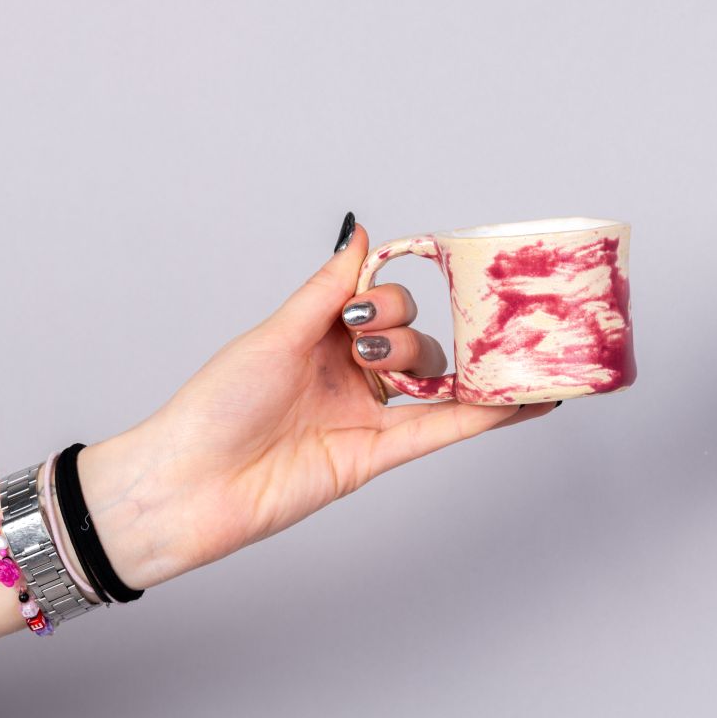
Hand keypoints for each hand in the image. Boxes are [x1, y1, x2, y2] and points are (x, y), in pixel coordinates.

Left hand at [76, 216, 557, 590]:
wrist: (188, 484)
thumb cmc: (215, 404)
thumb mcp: (275, 334)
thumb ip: (328, 289)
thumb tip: (363, 233)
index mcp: (321, 336)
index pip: (380, 299)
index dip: (385, 295)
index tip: (367, 305)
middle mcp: (349, 373)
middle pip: (413, 335)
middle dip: (402, 331)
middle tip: (367, 349)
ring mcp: (366, 414)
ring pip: (432, 377)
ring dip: (444, 364)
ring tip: (427, 364)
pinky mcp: (377, 455)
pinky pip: (441, 429)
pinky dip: (487, 416)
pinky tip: (528, 400)